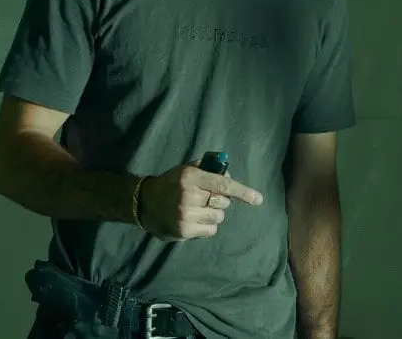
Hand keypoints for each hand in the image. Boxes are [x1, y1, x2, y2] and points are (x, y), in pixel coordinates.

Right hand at [140, 163, 263, 240]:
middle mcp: (188, 195)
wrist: (143, 203)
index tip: (258, 199)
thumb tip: (230, 175)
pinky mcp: (184, 230)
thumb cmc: (171, 184)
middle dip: (220, 201)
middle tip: (205, 199)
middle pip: (223, 202)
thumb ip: (208, 170)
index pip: (223, 184)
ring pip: (219, 217)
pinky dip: (207, 226)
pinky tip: (194, 221)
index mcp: (190, 177)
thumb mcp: (186, 170)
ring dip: (213, 214)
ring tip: (197, 210)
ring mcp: (185, 214)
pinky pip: (211, 230)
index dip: (242, 192)